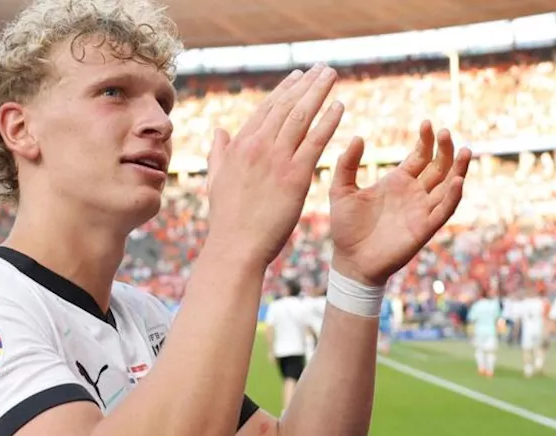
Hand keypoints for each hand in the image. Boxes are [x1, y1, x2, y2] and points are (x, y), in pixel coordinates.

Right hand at [205, 65, 343, 266]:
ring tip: (332, 76)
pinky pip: (315, 142)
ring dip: (319, 92)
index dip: (285, 90)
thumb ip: (219, 153)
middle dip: (306, 84)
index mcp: (239, 146)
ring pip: (301, 116)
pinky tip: (339, 106)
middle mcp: (257, 147)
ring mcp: (276, 159)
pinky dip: (328, 121)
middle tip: (323, 68)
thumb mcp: (216, 181)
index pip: (266, 109)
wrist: (235, 247)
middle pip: (286, 106)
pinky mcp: (295, 176)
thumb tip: (220, 131)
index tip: (299, 75)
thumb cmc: (227, 220)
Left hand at [328, 121, 470, 285]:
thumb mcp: (341, 190)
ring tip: (465, 150)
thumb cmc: (346, 228)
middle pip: (439, 167)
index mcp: (398, 181)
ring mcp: (422, 211)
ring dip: (458, 169)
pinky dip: (452, 196)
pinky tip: (457, 181)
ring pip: (448, 186)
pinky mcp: (424, 229)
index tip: (426, 123)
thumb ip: (347, 164)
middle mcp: (414, 194)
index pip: (421, 156)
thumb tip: (357, 137)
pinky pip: (443, 211)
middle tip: (446, 132)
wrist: (350, 260)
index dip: (426, 140)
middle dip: (445, 149)